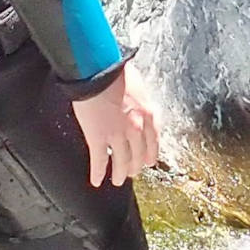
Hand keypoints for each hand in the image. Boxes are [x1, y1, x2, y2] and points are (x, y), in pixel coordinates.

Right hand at [73, 68, 160, 186]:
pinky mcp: (98, 138)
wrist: (98, 70)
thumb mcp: (138, 86)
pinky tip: (96, 180)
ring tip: (117, 180)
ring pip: (121, 162)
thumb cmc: (115, 71)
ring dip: (119, 174)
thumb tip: (137, 100)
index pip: (153, 143)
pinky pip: (100, 161)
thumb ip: (140, 100)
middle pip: (139, 156)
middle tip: (131, 172)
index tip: (147, 161)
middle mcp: (137, 129)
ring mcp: (118, 135)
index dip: (149, 155)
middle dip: (135, 167)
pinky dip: (98, 173)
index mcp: (149, 115)